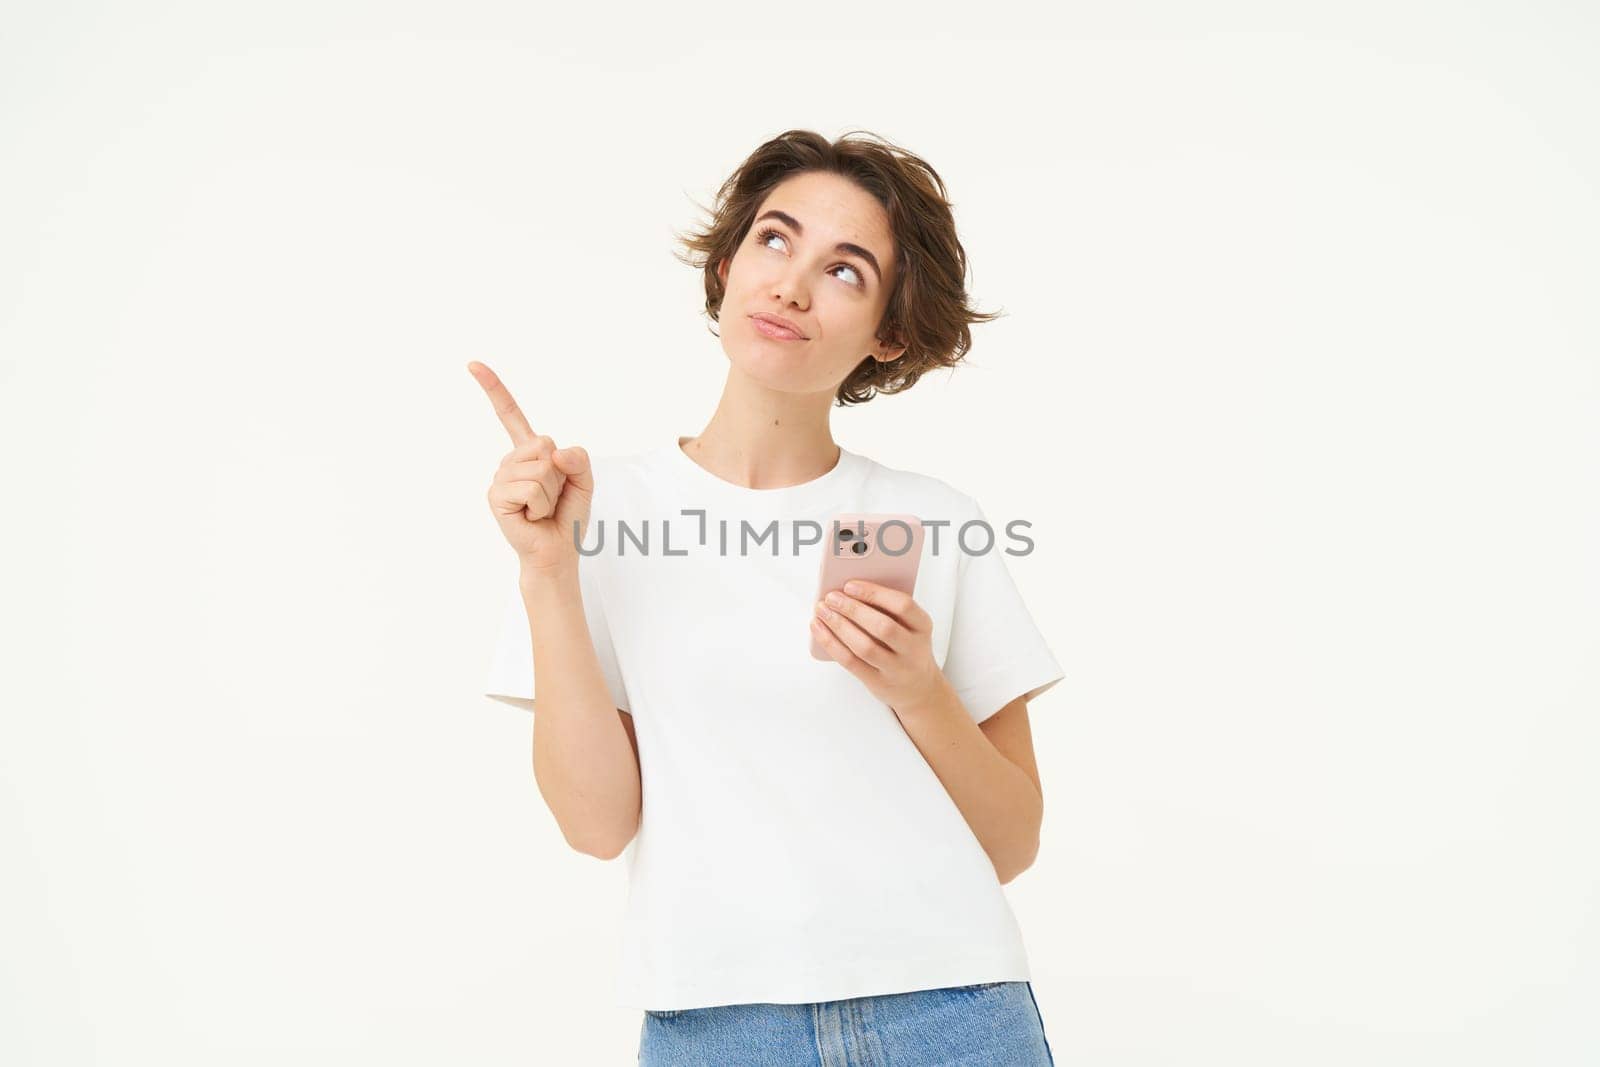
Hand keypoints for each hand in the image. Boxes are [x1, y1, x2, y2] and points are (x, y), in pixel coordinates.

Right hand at [468, 360, 592, 573]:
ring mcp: (500, 477)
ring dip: (551, 493)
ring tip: (542, 509)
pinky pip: (531, 487)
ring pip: (540, 468)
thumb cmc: (567, 516)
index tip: (472, 364)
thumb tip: (555, 453)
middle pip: (545, 445)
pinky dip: (541, 505)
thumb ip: (579, 458)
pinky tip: (531, 516)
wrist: (557, 550)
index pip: (510, 415)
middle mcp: (510, 461)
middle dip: (560, 475)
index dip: (493, 389)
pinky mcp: (495, 496)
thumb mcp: (584, 480)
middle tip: (552, 498)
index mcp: (529, 452)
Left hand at [811, 579, 945, 713]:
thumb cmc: (907, 647)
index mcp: (922, 626)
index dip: (875, 593)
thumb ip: (888, 609)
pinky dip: (831, 643)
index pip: (903, 606)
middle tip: (832, 597)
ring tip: (823, 611)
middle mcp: (913, 648)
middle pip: (882, 627)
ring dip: (839, 626)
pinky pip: (850, 662)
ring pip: (864, 647)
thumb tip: (849, 590)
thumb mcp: (910, 626)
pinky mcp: (878, 682)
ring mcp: (896, 668)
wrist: (918, 687)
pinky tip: (819, 629)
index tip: (850, 585)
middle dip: (852, 609)